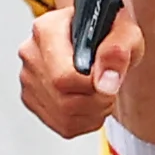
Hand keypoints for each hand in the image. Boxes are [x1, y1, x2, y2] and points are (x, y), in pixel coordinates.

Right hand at [19, 2, 138, 137]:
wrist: (101, 35)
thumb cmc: (110, 29)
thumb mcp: (125, 32)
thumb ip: (117, 52)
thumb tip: (105, 82)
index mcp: (48, 30)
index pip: (63, 76)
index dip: (93, 87)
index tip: (110, 81)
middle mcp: (31, 53)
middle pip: (62, 100)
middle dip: (97, 102)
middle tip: (110, 88)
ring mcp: (29, 77)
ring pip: (63, 116)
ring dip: (94, 113)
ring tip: (102, 94)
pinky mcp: (32, 98)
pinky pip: (61, 125)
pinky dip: (85, 121)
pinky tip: (92, 103)